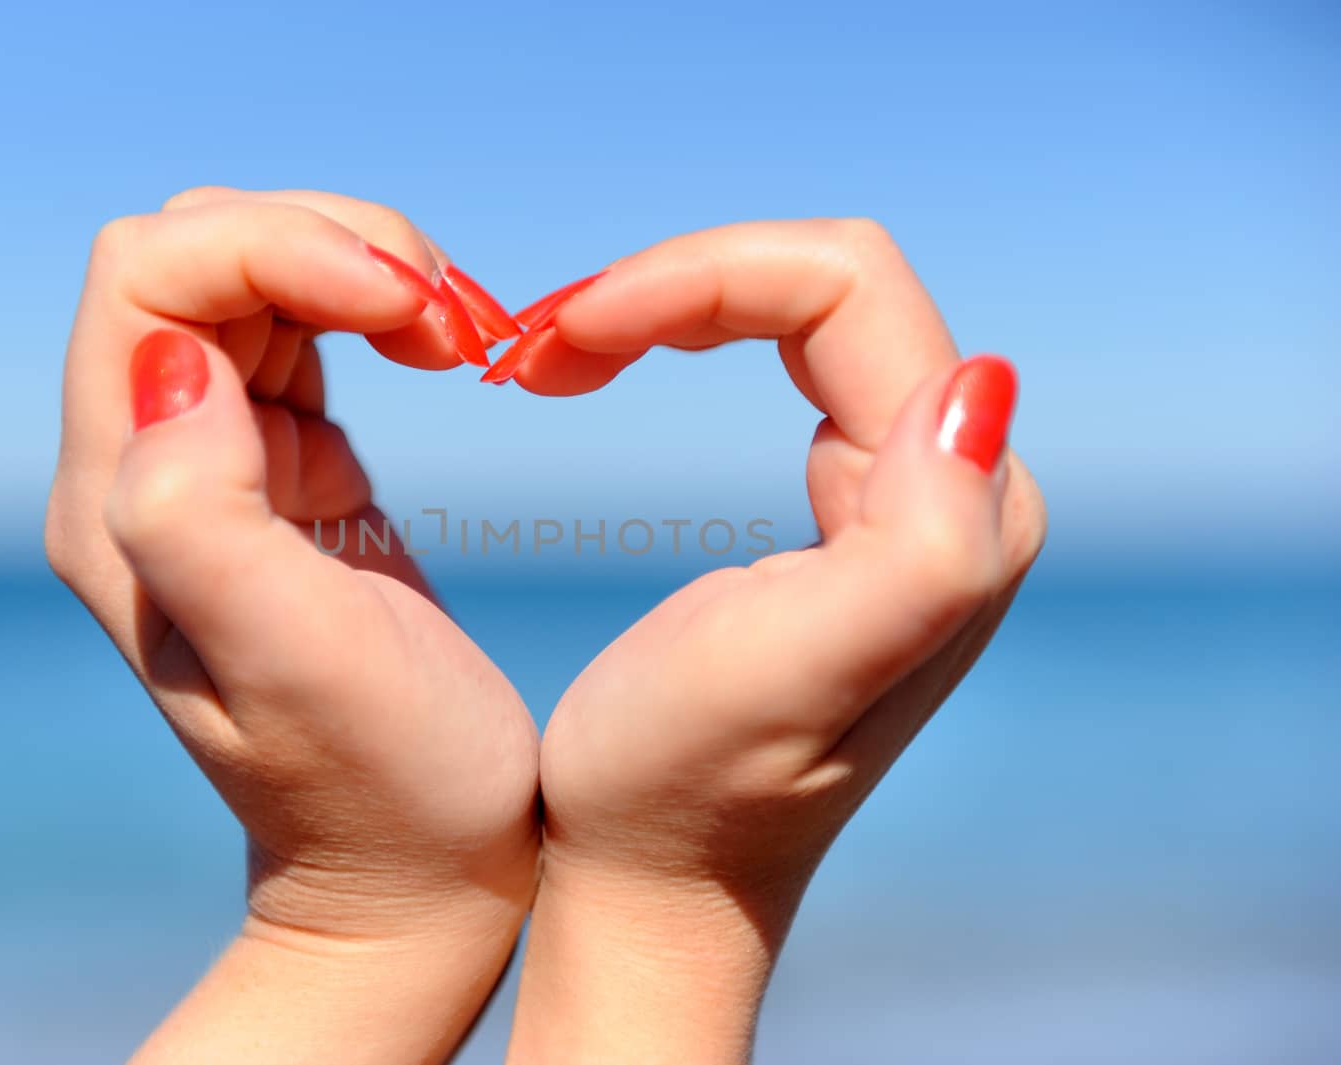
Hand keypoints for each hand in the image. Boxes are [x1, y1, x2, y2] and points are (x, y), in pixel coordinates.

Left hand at [44, 188, 538, 1062]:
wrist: (416, 868)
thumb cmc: (381, 781)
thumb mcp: (295, 661)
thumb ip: (200, 511)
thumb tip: (174, 359)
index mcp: (125, 503)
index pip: (148, 275)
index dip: (275, 249)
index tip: (402, 308)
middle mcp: (152, 467)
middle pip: (201, 250)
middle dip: (328, 244)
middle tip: (444, 319)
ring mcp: (221, 462)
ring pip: (258, 271)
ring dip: (364, 264)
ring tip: (458, 331)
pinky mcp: (291, 468)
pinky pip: (310, 326)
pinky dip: (382, 304)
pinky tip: (442, 348)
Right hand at [505, 221, 1047, 1062]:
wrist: (655, 882)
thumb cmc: (683, 790)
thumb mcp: (790, 676)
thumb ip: (919, 547)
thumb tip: (984, 386)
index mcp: (956, 509)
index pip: (845, 286)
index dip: (700, 276)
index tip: (569, 332)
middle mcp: (955, 489)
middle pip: (825, 285)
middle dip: (673, 284)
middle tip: (541, 342)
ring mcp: (904, 497)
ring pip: (799, 309)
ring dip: (668, 305)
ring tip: (554, 355)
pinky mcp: (850, 511)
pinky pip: (785, 358)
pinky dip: (682, 335)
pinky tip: (613, 364)